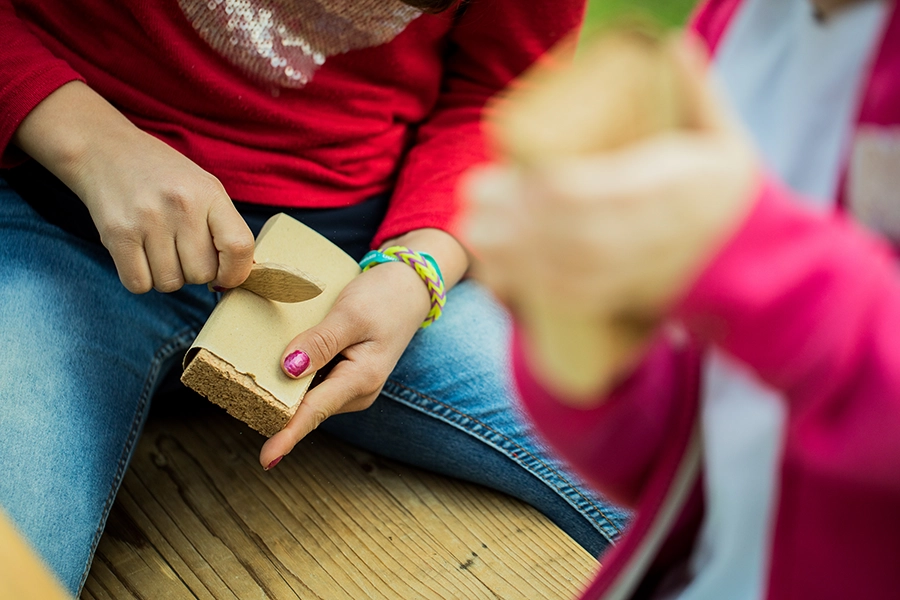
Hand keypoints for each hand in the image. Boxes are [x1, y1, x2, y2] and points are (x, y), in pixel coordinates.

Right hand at [13, 81, 254, 292]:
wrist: (103, 149)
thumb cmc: (162, 175)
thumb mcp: (203, 187)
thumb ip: (224, 227)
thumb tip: (235, 276)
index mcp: (209, 193)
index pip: (239, 246)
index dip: (236, 272)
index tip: (225, 277)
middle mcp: (181, 205)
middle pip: (201, 274)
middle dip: (194, 273)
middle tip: (180, 251)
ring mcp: (148, 220)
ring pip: (170, 283)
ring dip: (165, 276)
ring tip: (157, 248)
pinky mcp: (117, 234)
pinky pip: (139, 284)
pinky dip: (140, 279)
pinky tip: (138, 256)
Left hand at [259, 228, 467, 468]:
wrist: (410, 288)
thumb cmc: (384, 298)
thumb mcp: (351, 314)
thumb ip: (320, 342)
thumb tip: (288, 369)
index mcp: (360, 380)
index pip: (315, 412)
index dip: (288, 434)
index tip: (266, 458)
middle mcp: (356, 392)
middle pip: (305, 407)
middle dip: (273, 404)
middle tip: (237, 389)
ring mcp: (351, 386)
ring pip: (306, 395)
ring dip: (281, 387)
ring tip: (252, 369)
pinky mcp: (345, 376)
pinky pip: (312, 383)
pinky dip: (293, 376)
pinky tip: (279, 360)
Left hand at [461, 37, 757, 399]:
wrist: (750, 261)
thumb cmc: (727, 193)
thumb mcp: (723, 138)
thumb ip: (699, 93)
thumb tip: (674, 43)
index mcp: (670, 190)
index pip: (596, 193)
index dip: (542, 191)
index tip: (502, 175)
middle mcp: (651, 235)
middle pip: (570, 234)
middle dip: (516, 223)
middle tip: (473, 202)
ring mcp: (638, 271)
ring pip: (567, 270)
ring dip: (515, 257)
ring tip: (474, 236)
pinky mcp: (626, 295)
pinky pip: (574, 300)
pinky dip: (533, 291)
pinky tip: (499, 277)